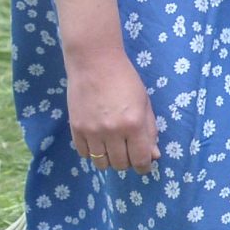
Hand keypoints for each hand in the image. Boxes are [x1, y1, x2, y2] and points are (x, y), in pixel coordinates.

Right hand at [65, 45, 158, 174]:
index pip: (141, 159)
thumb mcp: (145, 103)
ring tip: (114, 147)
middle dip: (128, 162)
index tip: (145, 165)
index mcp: (134, 124)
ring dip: (110, 160)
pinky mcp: (75, 129)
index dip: (145, 166)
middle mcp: (112, 131)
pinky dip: (93, 153)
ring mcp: (91, 131)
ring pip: (101, 163)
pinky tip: (99, 142)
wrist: (94, 63)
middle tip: (129, 152)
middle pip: (121, 164)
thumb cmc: (125, 80)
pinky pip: (84, 154)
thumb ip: (149, 131)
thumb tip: (154, 155)